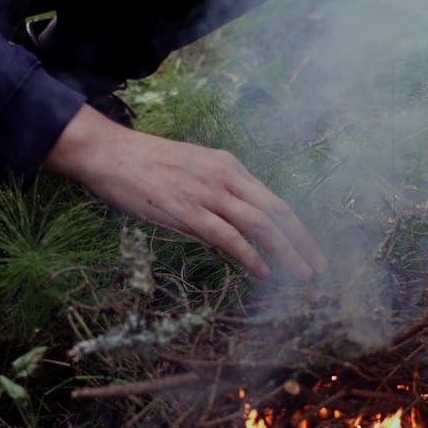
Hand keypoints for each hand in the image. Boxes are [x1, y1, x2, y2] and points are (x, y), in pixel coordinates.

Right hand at [43, 105, 326, 280]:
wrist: (109, 153)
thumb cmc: (145, 164)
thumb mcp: (191, 170)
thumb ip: (215, 193)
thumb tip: (231, 222)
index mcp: (229, 166)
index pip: (274, 200)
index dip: (297, 227)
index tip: (310, 249)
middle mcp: (226, 177)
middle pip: (277, 212)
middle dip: (302, 242)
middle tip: (318, 268)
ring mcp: (208, 194)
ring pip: (260, 224)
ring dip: (286, 251)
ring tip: (301, 275)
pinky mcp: (187, 211)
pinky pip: (228, 236)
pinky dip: (250, 255)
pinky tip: (264, 271)